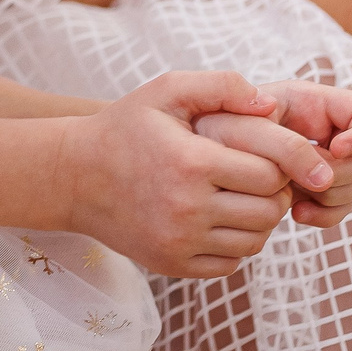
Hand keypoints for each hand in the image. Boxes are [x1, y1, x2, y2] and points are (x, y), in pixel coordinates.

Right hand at [63, 72, 319, 277]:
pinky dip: (234, 244)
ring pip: (255, 241)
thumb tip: (271, 106)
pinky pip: (230, 264)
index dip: (277, 163)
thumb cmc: (125, 128)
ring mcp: (179, 242)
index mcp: (191, 163)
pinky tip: (217, 219)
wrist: (73, 175)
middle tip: (257, 175)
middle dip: (273, 192)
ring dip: (257, 219)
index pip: (271, 174)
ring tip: (239, 196)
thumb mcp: (166, 90)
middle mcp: (187, 208)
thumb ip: (222, 86)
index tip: (264, 155)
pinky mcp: (172, 264)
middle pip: (269, 211)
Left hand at [209, 79, 351, 227]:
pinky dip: (327, 215)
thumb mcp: (242, 125)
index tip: (336, 150)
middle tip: (309, 183)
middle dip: (346, 173)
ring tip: (296, 196)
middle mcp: (327, 131)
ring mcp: (324, 162)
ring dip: (336, 195)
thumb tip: (325, 175)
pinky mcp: (314, 190)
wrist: (191, 156)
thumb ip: (284, 143)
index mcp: (314, 103)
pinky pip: (342, 207)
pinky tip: (296, 214)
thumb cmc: (210, 129)